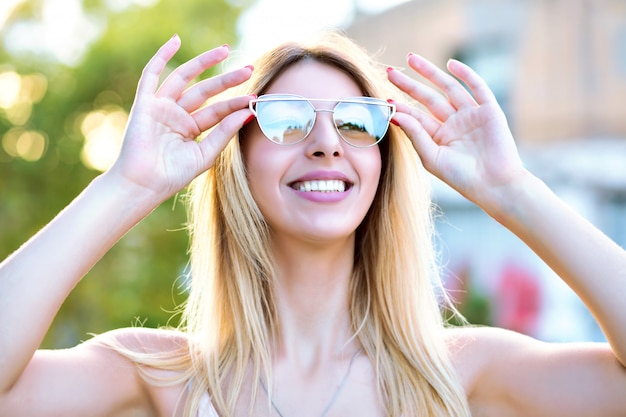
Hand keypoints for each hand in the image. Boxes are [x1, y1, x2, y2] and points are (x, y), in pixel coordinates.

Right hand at [107, 35, 253, 201]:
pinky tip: (176, 40)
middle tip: (249, 69)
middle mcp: (176, 115)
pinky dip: (162, 56)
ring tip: (225, 50)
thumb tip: (247, 113)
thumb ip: (224, 132)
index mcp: (190, 129)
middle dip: (227, 80)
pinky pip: (152, 74)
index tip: (254, 99)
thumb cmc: (172, 175)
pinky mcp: (145, 103)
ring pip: (185, 78)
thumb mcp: (205, 154)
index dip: (235, 104)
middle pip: (205, 91)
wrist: (144, 184)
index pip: (217, 111)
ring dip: (204, 63)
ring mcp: (161, 107)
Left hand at [387, 53, 525, 208]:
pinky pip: (477, 87)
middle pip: (428, 98)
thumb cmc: (461, 177)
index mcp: (439, 137)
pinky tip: (450, 64)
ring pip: (448, 88)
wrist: (494, 184)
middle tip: (390, 72)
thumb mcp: (431, 157)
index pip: (417, 117)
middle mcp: (453, 124)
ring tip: (411, 59)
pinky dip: (465, 74)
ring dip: (430, 73)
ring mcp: (471, 115)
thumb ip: (415, 134)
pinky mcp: (489, 110)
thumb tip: (395, 114)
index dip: (402, 107)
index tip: (386, 98)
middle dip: (409, 85)